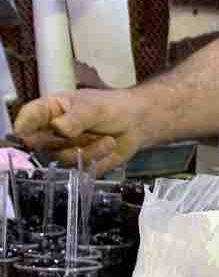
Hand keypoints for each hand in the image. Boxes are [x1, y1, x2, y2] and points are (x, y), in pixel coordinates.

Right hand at [15, 89, 144, 173]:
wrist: (135, 123)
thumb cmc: (110, 108)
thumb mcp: (93, 108)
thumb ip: (75, 118)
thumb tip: (57, 127)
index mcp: (50, 110)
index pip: (28, 118)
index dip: (24, 127)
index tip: (29, 136)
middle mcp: (53, 132)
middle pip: (43, 145)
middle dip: (67, 142)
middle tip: (86, 132)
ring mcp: (66, 149)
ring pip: (65, 159)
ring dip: (89, 150)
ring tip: (107, 138)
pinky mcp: (80, 164)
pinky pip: (83, 168)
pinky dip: (99, 159)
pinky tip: (109, 146)